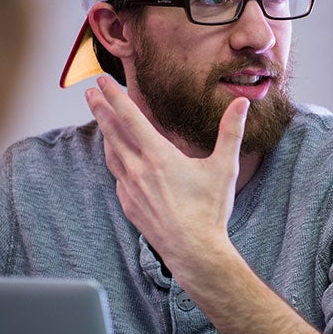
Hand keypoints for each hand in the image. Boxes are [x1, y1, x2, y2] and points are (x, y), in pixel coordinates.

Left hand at [84, 75, 248, 273]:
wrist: (194, 251)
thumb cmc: (210, 210)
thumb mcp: (224, 167)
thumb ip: (230, 132)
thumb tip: (242, 104)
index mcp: (158, 156)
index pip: (129, 118)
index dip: (114, 97)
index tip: (102, 81)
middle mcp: (138, 170)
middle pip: (112, 132)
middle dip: (100, 109)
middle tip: (90, 92)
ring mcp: (130, 189)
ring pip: (111, 154)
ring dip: (105, 134)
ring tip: (101, 122)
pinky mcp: (129, 205)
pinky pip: (118, 176)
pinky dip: (115, 161)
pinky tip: (119, 160)